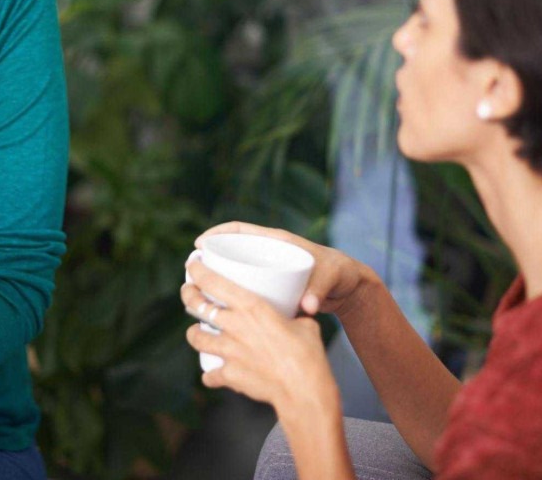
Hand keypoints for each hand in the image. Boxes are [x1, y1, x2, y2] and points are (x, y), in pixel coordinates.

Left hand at [180, 259, 339, 414]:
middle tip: (188, 292)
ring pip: (196, 338)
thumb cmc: (308, 355)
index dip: (197, 270)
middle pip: (197, 305)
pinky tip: (213, 375)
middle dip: (188, 296)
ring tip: (196, 332)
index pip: (212, 281)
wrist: (304, 390)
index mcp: (251, 306)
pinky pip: (210, 375)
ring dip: (194, 334)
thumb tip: (299, 312)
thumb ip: (293, 316)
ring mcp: (228, 351)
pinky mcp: (229, 375)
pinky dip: (211, 375)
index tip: (193, 264)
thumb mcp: (304, 324)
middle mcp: (234, 325)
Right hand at [198, 222, 380, 319]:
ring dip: (217, 280)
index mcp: (277, 241)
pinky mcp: (270, 287)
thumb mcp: (329, 278)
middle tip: (191, 275)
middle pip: (231, 251)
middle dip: (209, 260)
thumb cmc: (339, 274)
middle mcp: (268, 254)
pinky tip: (220, 311)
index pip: (239, 230)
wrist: (349, 289)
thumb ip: (318, 291)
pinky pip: (244, 288)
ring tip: (198, 294)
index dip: (217, 233)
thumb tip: (307, 308)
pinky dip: (231, 296)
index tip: (199, 245)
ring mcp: (268, 271)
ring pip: (235, 272)